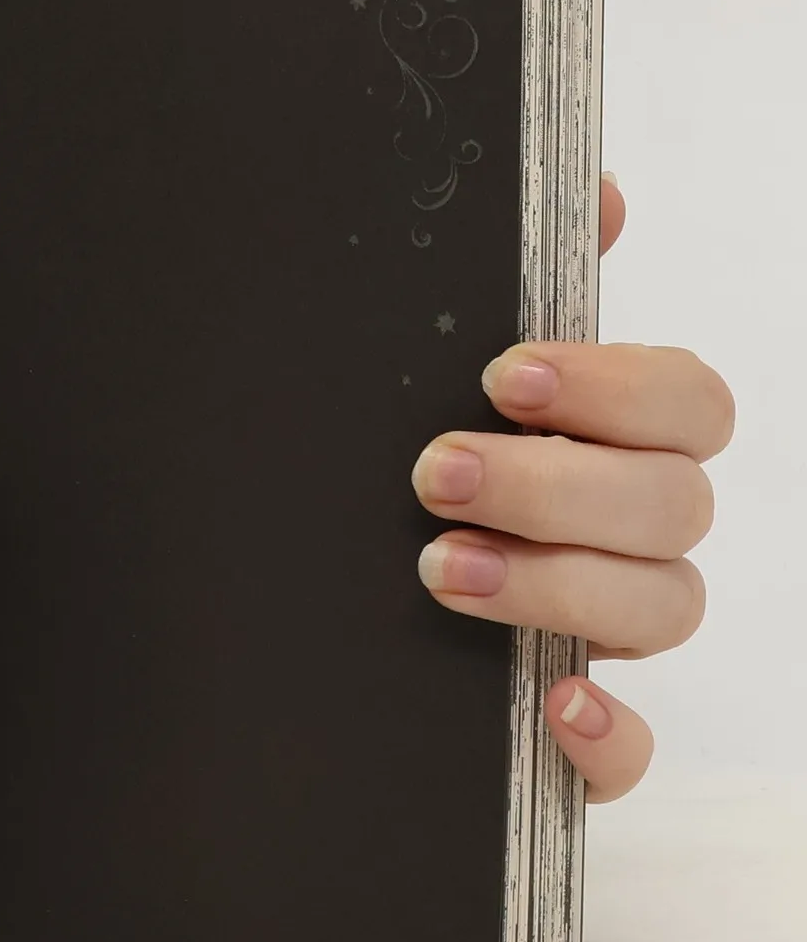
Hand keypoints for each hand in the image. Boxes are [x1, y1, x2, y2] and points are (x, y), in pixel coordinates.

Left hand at [413, 177, 733, 801]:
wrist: (253, 604)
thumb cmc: (356, 476)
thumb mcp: (402, 379)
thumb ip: (498, 286)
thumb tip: (597, 187)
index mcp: (601, 440)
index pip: (689, 402)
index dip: (620, 385)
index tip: (503, 375)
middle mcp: (618, 535)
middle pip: (676, 503)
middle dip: (557, 481)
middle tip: (433, 470)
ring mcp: (600, 637)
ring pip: (666, 609)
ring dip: (558, 584)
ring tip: (436, 568)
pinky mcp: (565, 736)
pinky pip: (630, 754)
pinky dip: (607, 736)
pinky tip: (550, 707)